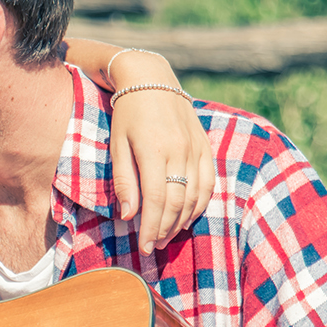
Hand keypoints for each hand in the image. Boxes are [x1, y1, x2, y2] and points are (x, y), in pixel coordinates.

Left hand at [64, 39, 214, 254]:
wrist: (152, 79)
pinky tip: (187, 217)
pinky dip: (200, 205)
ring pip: (195, 197)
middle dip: (165, 230)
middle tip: (153, 246)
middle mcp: (180, 151)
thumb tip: (129, 216)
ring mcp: (196, 149)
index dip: (151, 228)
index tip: (143, 247)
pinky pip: (209, 183)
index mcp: (154, 150)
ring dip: (182, 222)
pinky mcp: (206, 147)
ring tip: (166, 235)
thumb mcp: (117, 145)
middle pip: (178, 203)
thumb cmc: (127, 114)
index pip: (157, 201)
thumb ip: (125, 181)